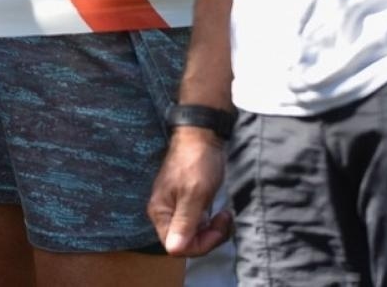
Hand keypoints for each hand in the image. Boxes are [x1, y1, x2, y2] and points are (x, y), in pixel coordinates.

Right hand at [148, 128, 233, 256]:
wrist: (202, 135)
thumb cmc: (197, 161)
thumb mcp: (195, 193)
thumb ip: (184, 223)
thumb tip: (173, 250)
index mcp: (161, 212)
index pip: (176, 247)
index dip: (200, 244)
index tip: (217, 226)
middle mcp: (165, 213)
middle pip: (186, 244)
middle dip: (209, 237)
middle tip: (225, 219)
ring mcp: (176, 209)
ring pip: (195, 236)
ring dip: (213, 231)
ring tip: (225, 216)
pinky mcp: (188, 205)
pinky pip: (199, 226)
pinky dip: (212, 224)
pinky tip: (220, 213)